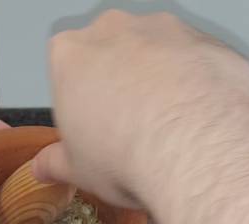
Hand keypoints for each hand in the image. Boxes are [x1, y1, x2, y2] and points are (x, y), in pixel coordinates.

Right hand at [33, 10, 248, 207]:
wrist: (196, 150)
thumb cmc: (127, 155)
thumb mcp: (77, 170)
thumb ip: (55, 163)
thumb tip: (43, 168)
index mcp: (71, 54)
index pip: (67, 69)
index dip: (81, 102)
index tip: (94, 128)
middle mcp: (116, 29)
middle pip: (112, 54)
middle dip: (120, 85)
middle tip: (131, 130)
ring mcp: (164, 29)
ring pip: (157, 54)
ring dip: (161, 82)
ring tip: (170, 128)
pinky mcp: (206, 40)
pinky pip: (196, 61)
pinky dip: (198, 84)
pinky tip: (200, 119)